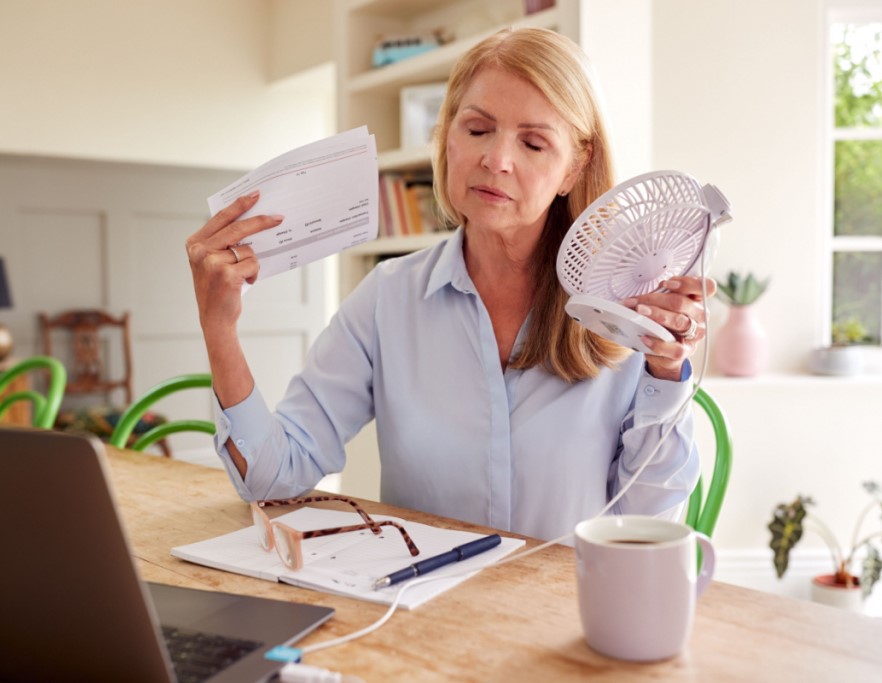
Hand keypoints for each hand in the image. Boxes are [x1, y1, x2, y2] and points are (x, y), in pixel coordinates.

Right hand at [185, 190, 282, 332]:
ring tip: (242, 275)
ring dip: (252, 262)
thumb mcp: (213, 261)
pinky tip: (244, 282)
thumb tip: (253, 221)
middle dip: (261, 221)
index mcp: (195, 243)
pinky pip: (253, 264)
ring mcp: (212, 263)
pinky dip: (254, 273)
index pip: (221, 218)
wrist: (214, 318)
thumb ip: (223, 242)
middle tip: (279, 218)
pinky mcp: (226, 275)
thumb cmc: (218, 288)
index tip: (255, 194)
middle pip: (237, 228)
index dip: (239, 205)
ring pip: (248, 250)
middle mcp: (200, 251)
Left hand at [621, 276, 716, 380]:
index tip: (667, 283)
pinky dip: (658, 344)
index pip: (706, 286)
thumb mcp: (664, 305)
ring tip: (639, 312)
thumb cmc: (664, 322)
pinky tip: (644, 338)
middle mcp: (700, 316)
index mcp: (697, 300)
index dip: (688, 283)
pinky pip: (675, 348)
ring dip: (656, 315)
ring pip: (678, 321)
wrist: (664, 351)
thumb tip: (640, 295)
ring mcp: (696, 334)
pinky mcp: (686, 351)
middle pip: (682, 302)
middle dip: (655, 299)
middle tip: (636, 301)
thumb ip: (660, 296)